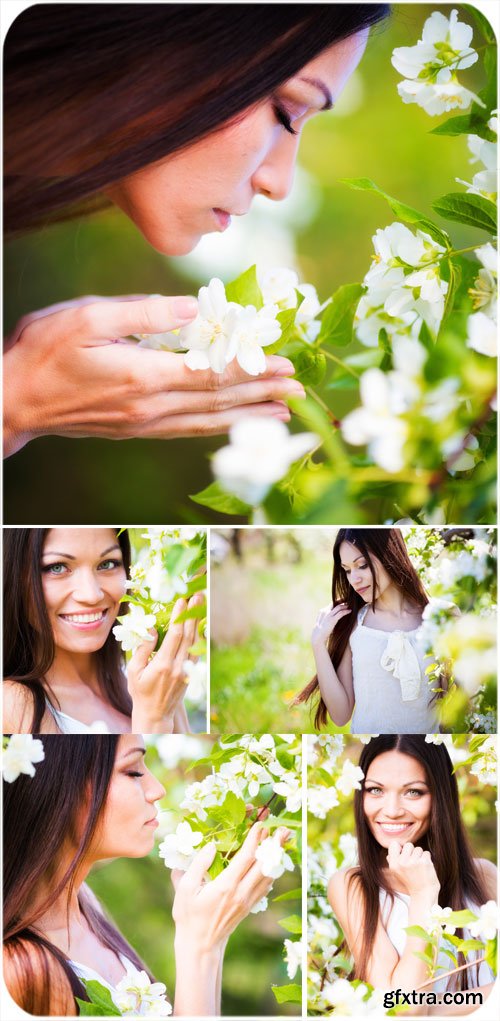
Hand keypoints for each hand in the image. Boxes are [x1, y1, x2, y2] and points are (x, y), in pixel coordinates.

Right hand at [4, 295, 304, 455]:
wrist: (13, 402)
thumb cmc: (42, 353)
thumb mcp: (86, 317)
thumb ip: (142, 313)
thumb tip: (190, 309)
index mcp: (143, 376)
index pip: (212, 376)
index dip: (253, 371)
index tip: (285, 365)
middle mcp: (150, 407)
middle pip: (219, 402)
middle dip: (262, 395)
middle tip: (299, 390)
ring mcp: (144, 423)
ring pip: (208, 422)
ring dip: (247, 417)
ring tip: (281, 415)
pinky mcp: (136, 429)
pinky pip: (188, 430)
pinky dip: (218, 428)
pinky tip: (233, 424)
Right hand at [128, 594, 201, 731]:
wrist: (155, 714)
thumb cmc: (140, 691)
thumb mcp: (134, 671)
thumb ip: (143, 649)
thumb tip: (152, 629)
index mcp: (163, 664)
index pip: (175, 635)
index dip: (179, 616)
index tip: (182, 600)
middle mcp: (178, 666)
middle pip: (189, 634)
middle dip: (193, 612)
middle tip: (198, 594)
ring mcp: (187, 670)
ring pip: (196, 641)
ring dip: (199, 621)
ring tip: (201, 603)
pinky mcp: (191, 673)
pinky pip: (197, 650)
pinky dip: (200, 635)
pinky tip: (201, 623)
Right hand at [172, 824, 291, 953]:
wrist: (200, 945)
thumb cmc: (189, 915)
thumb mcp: (185, 889)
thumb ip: (198, 864)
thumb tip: (211, 845)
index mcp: (225, 886)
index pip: (246, 858)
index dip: (254, 840)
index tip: (260, 825)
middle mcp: (241, 893)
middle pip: (263, 865)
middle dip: (273, 845)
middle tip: (281, 829)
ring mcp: (247, 901)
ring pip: (268, 875)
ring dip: (276, 857)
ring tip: (282, 841)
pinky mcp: (249, 906)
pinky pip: (265, 886)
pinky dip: (272, 872)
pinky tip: (274, 864)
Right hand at [312, 602, 351, 648]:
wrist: (318, 636)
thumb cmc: (321, 631)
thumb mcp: (322, 622)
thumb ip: (326, 618)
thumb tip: (333, 618)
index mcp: (322, 611)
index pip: (331, 604)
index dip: (337, 602)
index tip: (343, 602)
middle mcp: (325, 611)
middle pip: (334, 603)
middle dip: (341, 601)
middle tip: (347, 602)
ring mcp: (328, 615)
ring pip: (339, 607)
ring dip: (345, 606)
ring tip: (349, 606)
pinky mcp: (332, 619)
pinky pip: (341, 613)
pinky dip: (346, 611)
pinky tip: (350, 611)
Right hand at [386, 840, 439, 900]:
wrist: (423, 895)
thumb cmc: (410, 884)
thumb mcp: (397, 875)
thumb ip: (392, 862)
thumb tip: (390, 853)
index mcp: (393, 865)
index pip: (394, 844)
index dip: (401, 848)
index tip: (405, 855)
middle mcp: (401, 862)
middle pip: (408, 845)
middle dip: (413, 852)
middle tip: (414, 864)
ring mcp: (413, 862)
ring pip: (418, 849)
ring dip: (421, 856)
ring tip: (420, 868)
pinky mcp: (424, 862)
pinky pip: (426, 853)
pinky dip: (428, 860)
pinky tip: (426, 869)